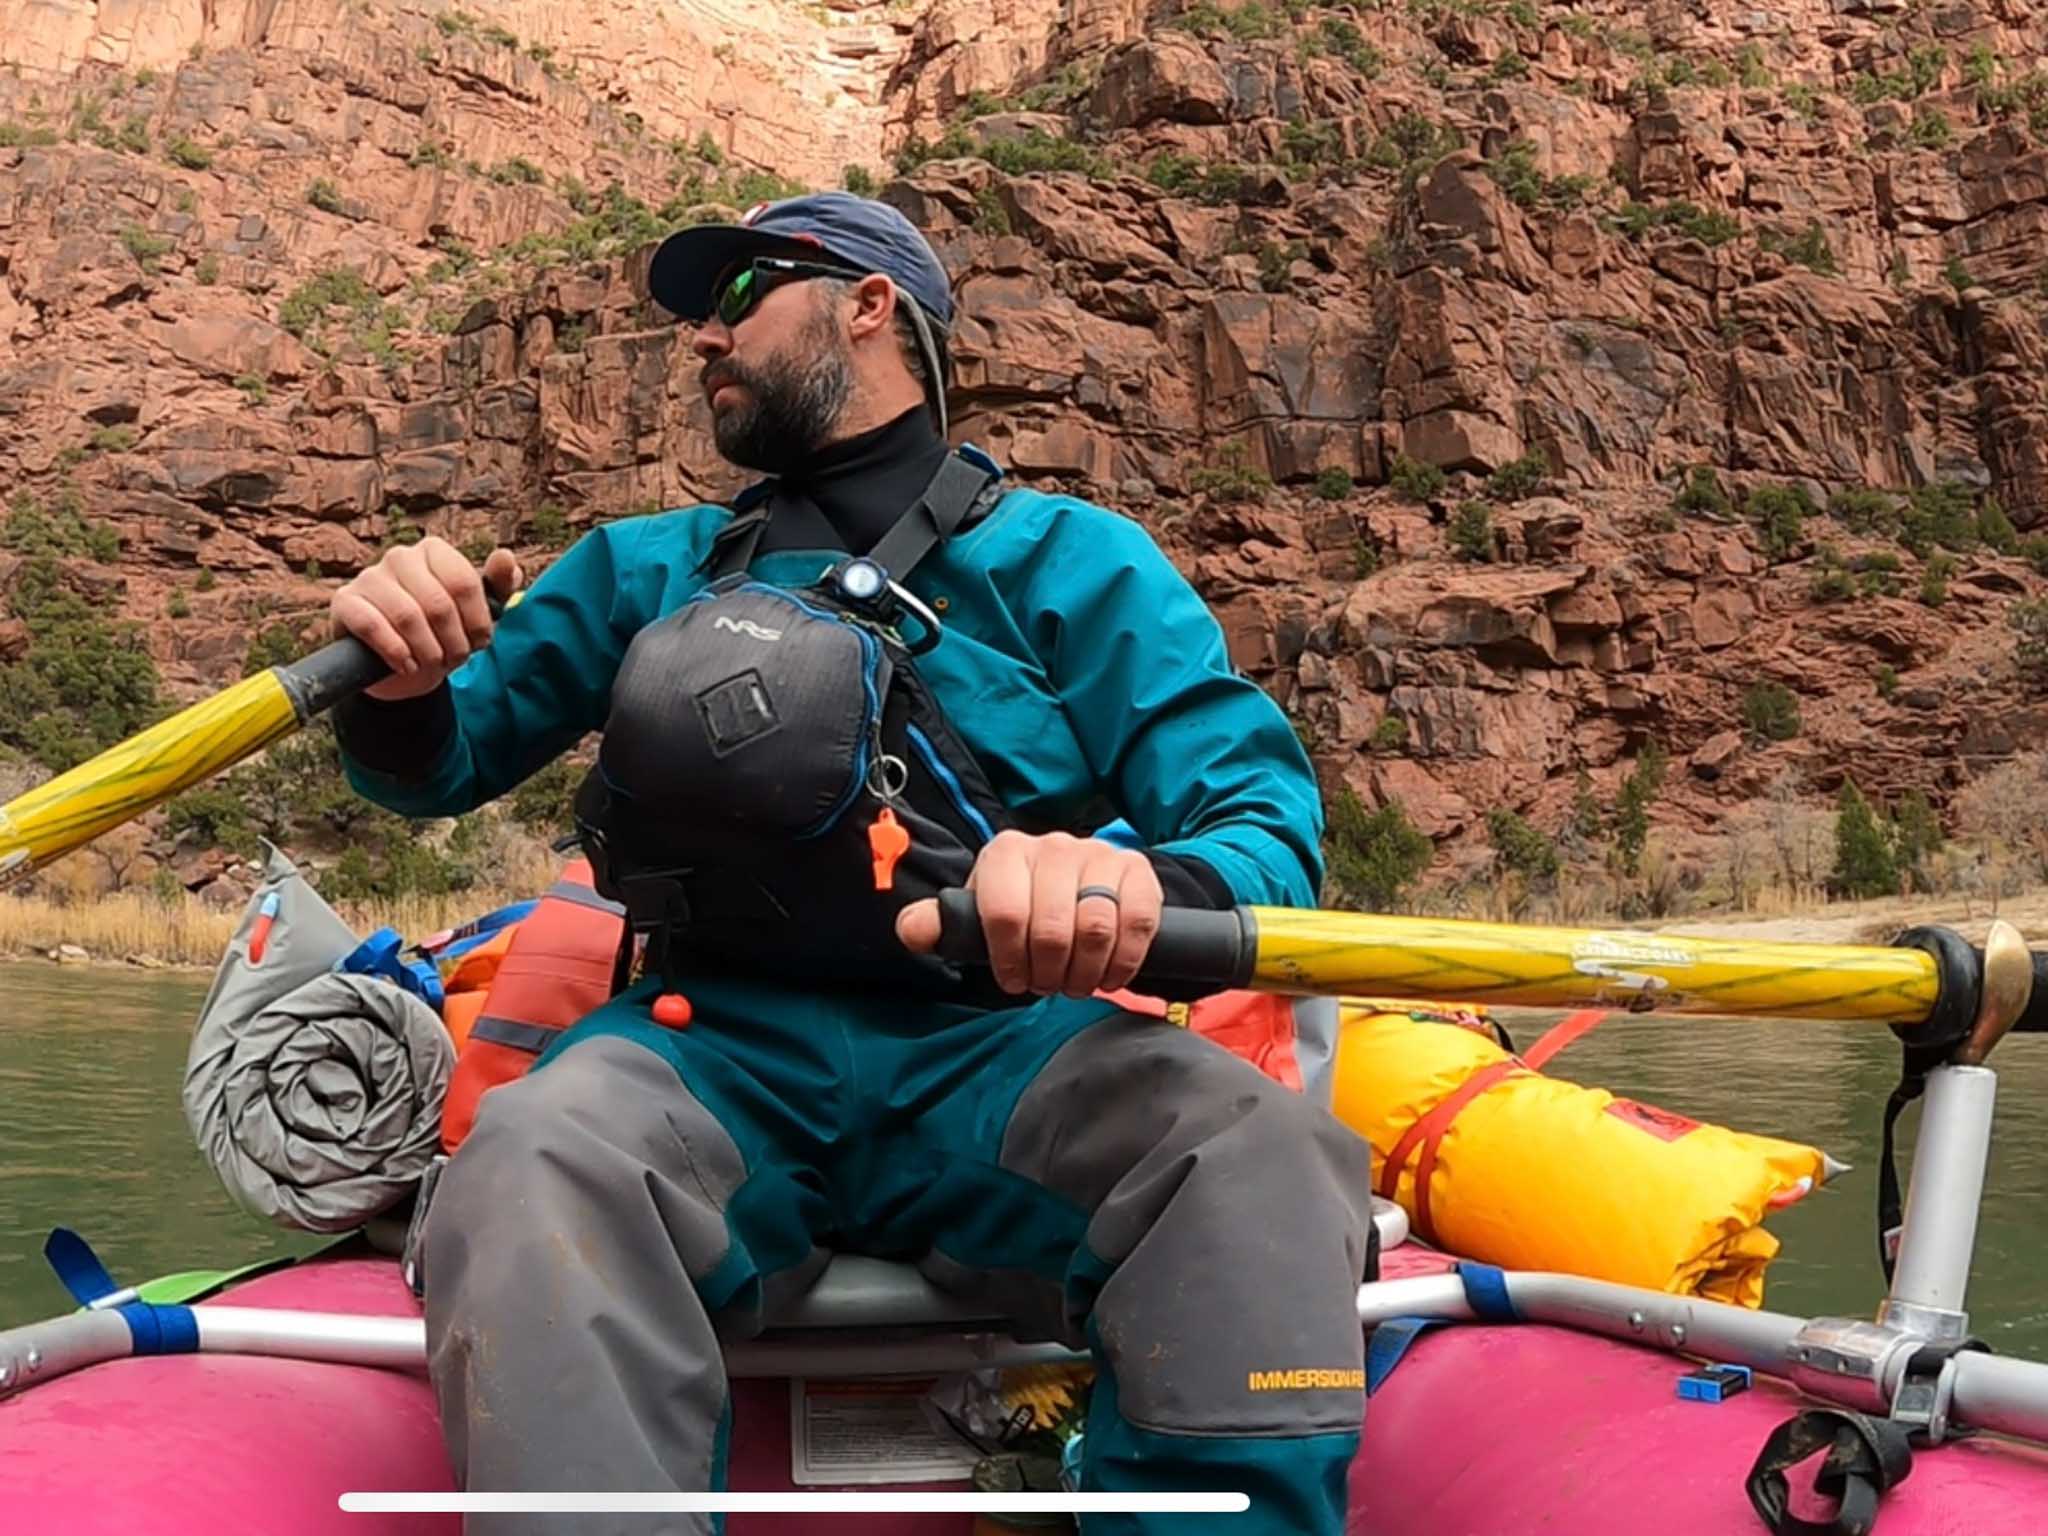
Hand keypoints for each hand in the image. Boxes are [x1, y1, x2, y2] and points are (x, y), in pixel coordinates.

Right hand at [330, 538, 523, 700]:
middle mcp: (400, 556)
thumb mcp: (476, 614)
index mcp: (434, 552)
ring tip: (433, 665)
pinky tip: (407, 666)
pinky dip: (396, 652)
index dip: (477, 621)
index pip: (464, 582)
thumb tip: (507, 558)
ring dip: (427, 651)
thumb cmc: (442, 633)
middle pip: (438, 603)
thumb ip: (497, 587)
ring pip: (408, 616)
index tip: (480, 643)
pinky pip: (372, 625)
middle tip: (456, 660)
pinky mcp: (345, 602)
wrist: (401, 665)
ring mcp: (369, 577)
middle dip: (453, 642)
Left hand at [896, 830, 1163, 997]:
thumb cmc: (1023, 908)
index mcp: (1006, 853)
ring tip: (1076, 983)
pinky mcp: (1137, 871)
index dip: (1009, 960)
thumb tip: (912, 931)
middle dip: (1048, 973)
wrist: (1083, 886)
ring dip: (1086, 972)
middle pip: (1051, 928)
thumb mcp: (979, 915)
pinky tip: (1110, 973)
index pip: (1004, 913)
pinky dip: (1124, 960)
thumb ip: (943, 924)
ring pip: (1096, 927)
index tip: (1014, 980)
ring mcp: (1099, 855)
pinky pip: (1137, 922)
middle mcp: (1053, 846)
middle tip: (1048, 985)